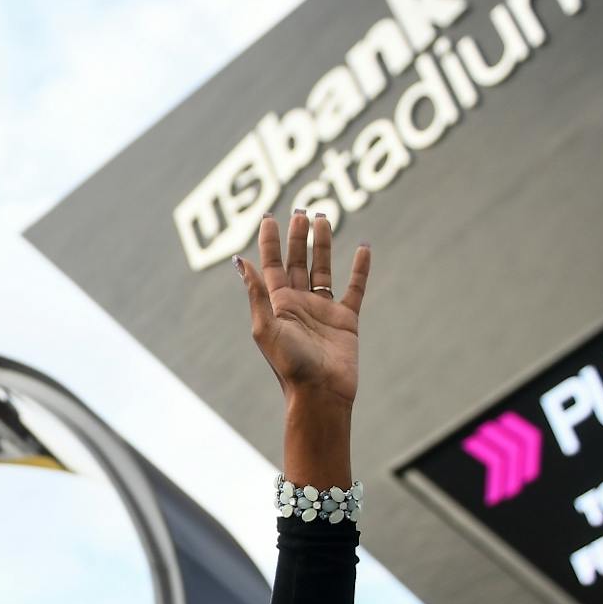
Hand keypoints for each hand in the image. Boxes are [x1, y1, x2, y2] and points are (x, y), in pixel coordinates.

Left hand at [233, 210, 369, 408]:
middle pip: (297, 261)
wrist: (320, 392)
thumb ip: (256, 293)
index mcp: (277, 304)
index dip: (270, 241)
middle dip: (298, 236)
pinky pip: (355, 288)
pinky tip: (363, 248)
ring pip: (323, 269)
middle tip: (302, 210)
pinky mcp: (346, 319)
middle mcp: (299, 303)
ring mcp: (323, 310)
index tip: (270, 217)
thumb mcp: (266, 327)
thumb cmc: (289, 364)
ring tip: (324, 217)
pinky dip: (360, 269)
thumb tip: (239, 261)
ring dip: (323, 244)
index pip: (272, 264)